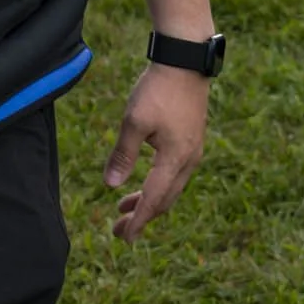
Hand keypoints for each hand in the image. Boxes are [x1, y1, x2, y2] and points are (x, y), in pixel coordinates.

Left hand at [104, 63, 208, 240]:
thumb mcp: (134, 123)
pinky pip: (173, 175)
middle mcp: (188, 162)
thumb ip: (123, 155)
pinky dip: (156, 186)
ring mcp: (192, 153)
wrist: (185, 66)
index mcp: (175, 159)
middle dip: (142, 217)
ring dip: (148, 202)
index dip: (139, 220)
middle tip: (120, 232)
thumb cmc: (157, 91)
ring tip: (123, 210)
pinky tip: (141, 185)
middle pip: (165, 200)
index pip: (155, 199)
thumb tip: (110, 185)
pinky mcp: (189, 143)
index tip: (125, 237)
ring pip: (170, 188)